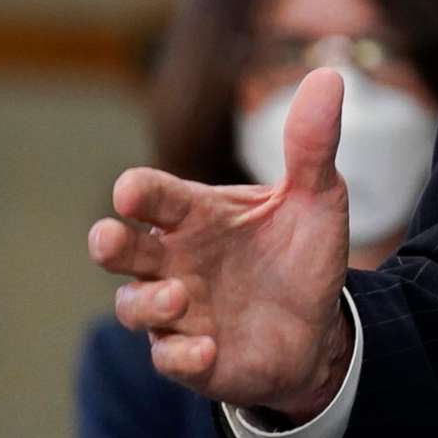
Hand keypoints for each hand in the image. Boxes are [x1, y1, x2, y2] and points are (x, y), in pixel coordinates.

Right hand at [87, 68, 354, 421]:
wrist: (322, 326)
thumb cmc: (302, 256)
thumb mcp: (318, 197)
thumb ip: (312, 145)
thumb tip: (328, 77)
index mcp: (198, 215)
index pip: (155, 196)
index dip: (139, 192)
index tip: (132, 191)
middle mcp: (176, 260)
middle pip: (122, 249)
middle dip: (110, 242)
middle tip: (109, 237)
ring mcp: (178, 311)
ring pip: (133, 305)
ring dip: (147, 303)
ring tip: (178, 297)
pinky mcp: (192, 357)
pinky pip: (170, 360)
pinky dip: (182, 356)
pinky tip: (206, 349)